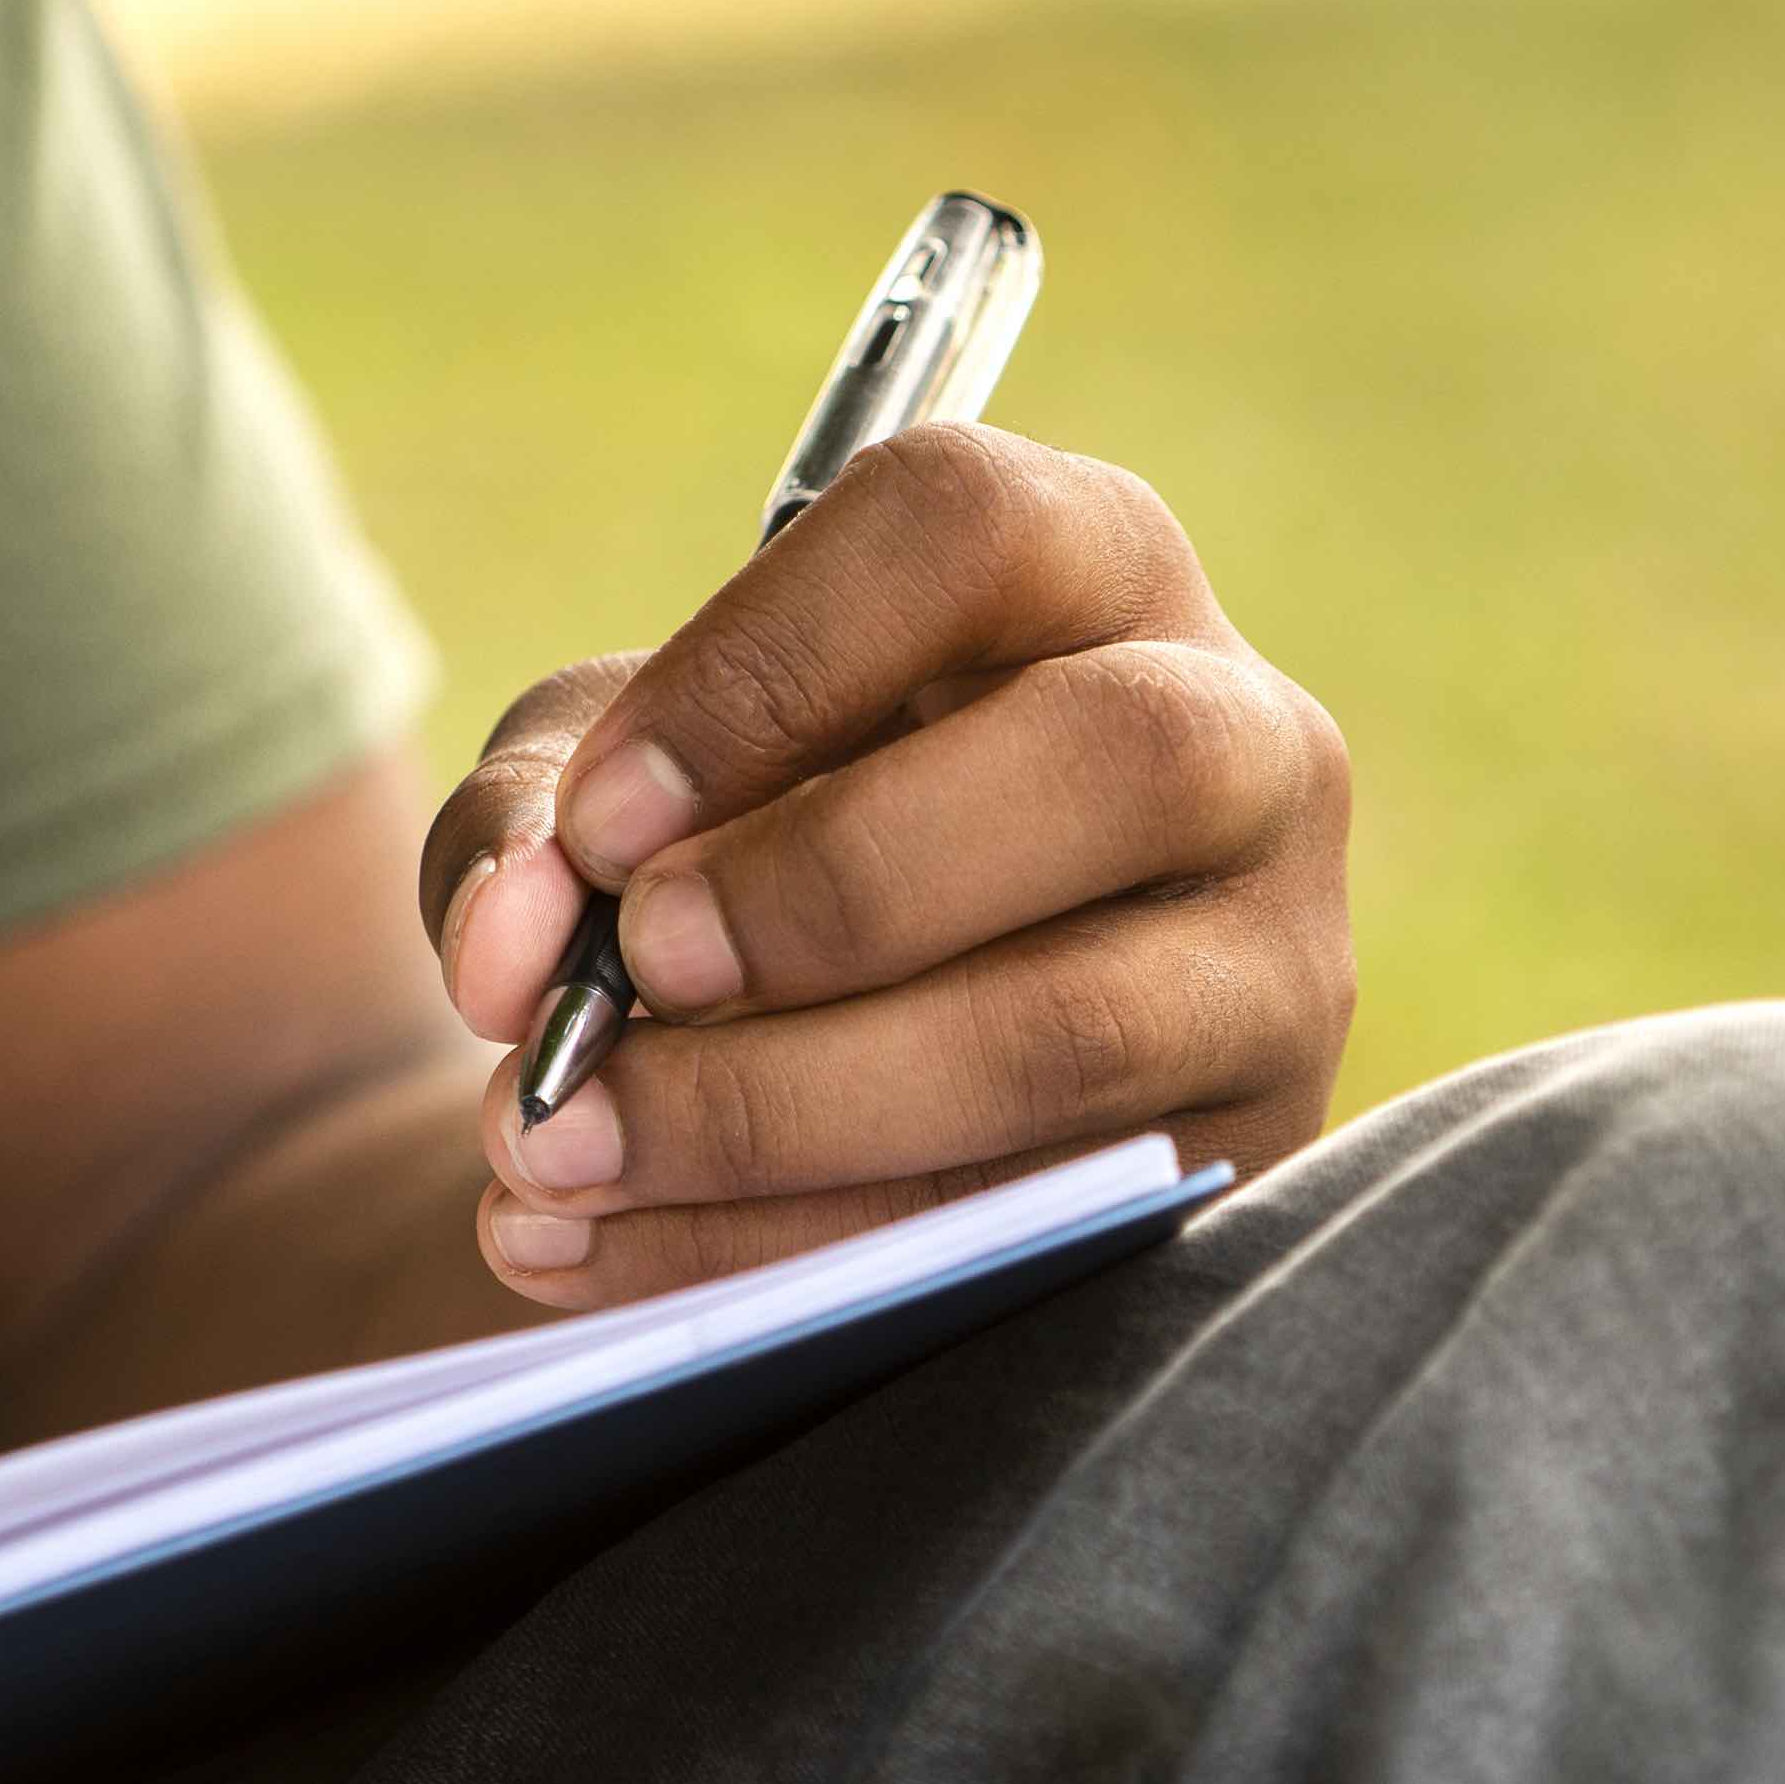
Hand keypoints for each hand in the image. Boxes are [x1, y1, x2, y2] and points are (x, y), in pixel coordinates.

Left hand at [414, 425, 1354, 1306]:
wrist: (848, 1067)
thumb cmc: (745, 857)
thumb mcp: (629, 782)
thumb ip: (537, 820)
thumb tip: (515, 948)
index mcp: (1082, 568)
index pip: (964, 528)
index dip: (768, 667)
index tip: (602, 823)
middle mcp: (1238, 740)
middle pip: (1107, 755)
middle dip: (833, 885)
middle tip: (638, 971)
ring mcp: (1269, 964)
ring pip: (1073, 1026)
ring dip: (785, 1108)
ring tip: (566, 1146)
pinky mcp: (1239, 1160)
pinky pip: (1027, 1222)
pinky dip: (787, 1251)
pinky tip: (601, 1255)